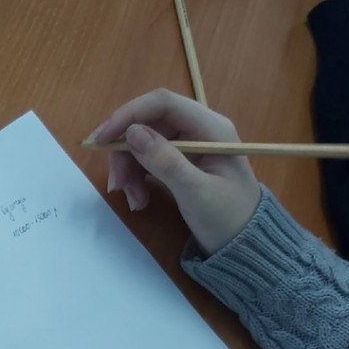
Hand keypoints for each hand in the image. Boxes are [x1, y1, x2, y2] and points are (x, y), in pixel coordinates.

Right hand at [89, 89, 261, 255]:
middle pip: (149, 123)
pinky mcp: (181, 161)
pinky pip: (149, 159)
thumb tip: (132, 133)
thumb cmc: (228, 219)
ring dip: (130, 169)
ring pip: (144, 142)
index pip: (162, 103)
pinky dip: (138, 177)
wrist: (246, 246)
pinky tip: (139, 199)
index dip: (128, 115)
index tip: (102, 139)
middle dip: (126, 151)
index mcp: (211, 127)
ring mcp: (190, 144)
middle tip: (117, 184)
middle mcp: (199, 128)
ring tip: (133, 200)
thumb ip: (166, 162)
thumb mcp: (196, 192)